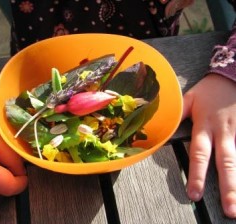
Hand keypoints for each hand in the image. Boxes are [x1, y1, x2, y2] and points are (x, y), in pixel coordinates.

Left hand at [183, 74, 235, 217]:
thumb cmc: (208, 91)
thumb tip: (157, 127)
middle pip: (226, 162)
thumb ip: (175, 115)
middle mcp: (224, 133)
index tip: (194, 194)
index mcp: (205, 126)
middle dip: (228, 187)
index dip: (196, 174)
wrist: (233, 77)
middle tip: (230, 210)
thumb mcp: (188, 100)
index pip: (200, 154)